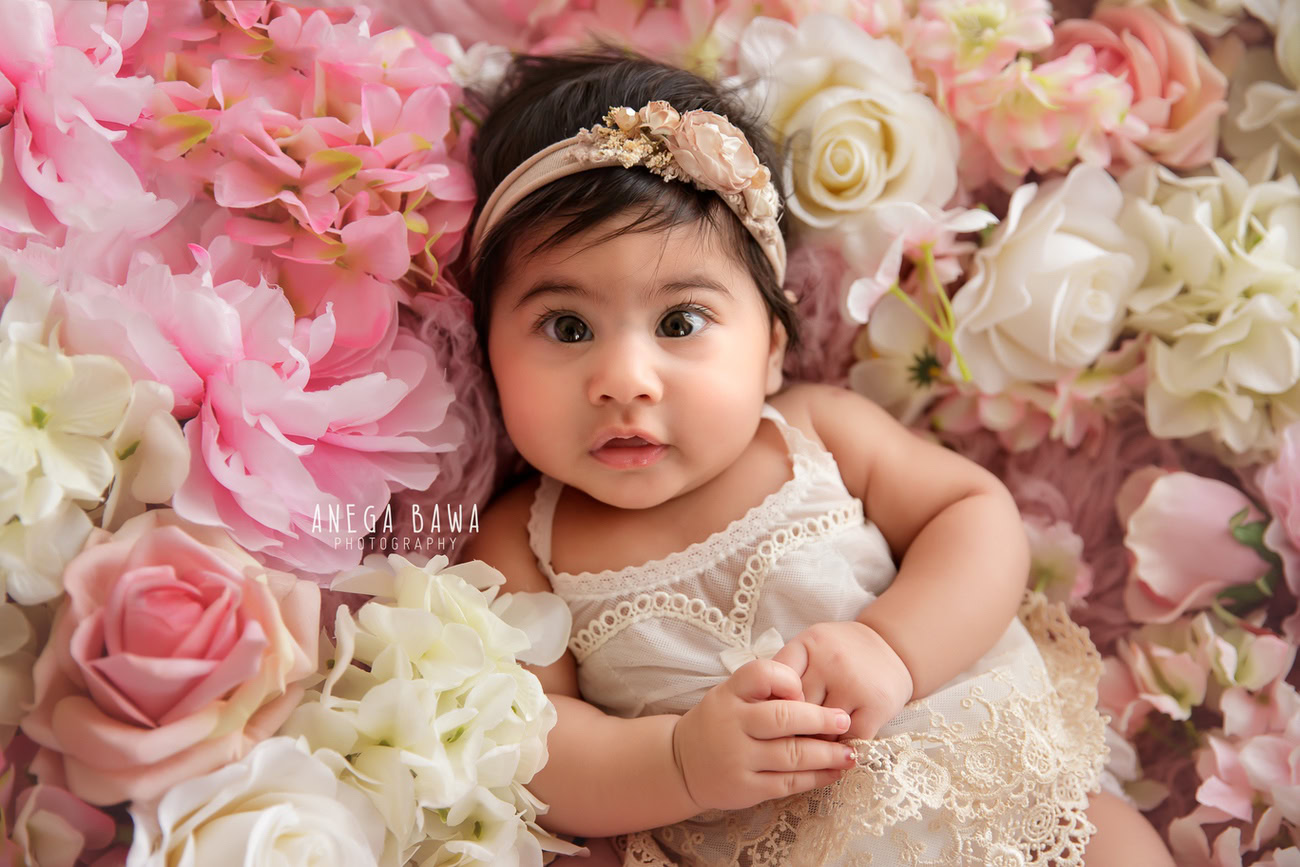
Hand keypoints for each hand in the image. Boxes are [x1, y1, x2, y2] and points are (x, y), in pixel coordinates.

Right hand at [671, 658, 857, 812]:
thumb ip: (762, 689)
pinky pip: (788, 782)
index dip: (789, 680)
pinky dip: (816, 777)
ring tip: (851, 753)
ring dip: (827, 754)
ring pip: (792, 754)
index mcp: (729, 695)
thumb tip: (809, 694)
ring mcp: (739, 759)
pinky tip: (833, 772)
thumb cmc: (718, 722)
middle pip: (783, 718)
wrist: (682, 764)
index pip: (762, 675)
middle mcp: (732, 725)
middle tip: (844, 719)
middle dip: (820, 719)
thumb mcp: (730, 694)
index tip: (807, 689)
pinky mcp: (747, 788)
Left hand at [770, 621, 913, 740]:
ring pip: (821, 731)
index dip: (768, 706)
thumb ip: (784, 671)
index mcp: (809, 644)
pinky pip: (848, 740)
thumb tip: (757, 711)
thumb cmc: (840, 652)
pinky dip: (839, 751)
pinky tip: (835, 750)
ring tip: (811, 748)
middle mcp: (832, 661)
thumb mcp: (809, 648)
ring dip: (814, 744)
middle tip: (784, 743)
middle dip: (788, 730)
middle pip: (796, 711)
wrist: (893, 647)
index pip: (775, 682)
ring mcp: (855, 684)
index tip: (767, 720)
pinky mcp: (877, 706)